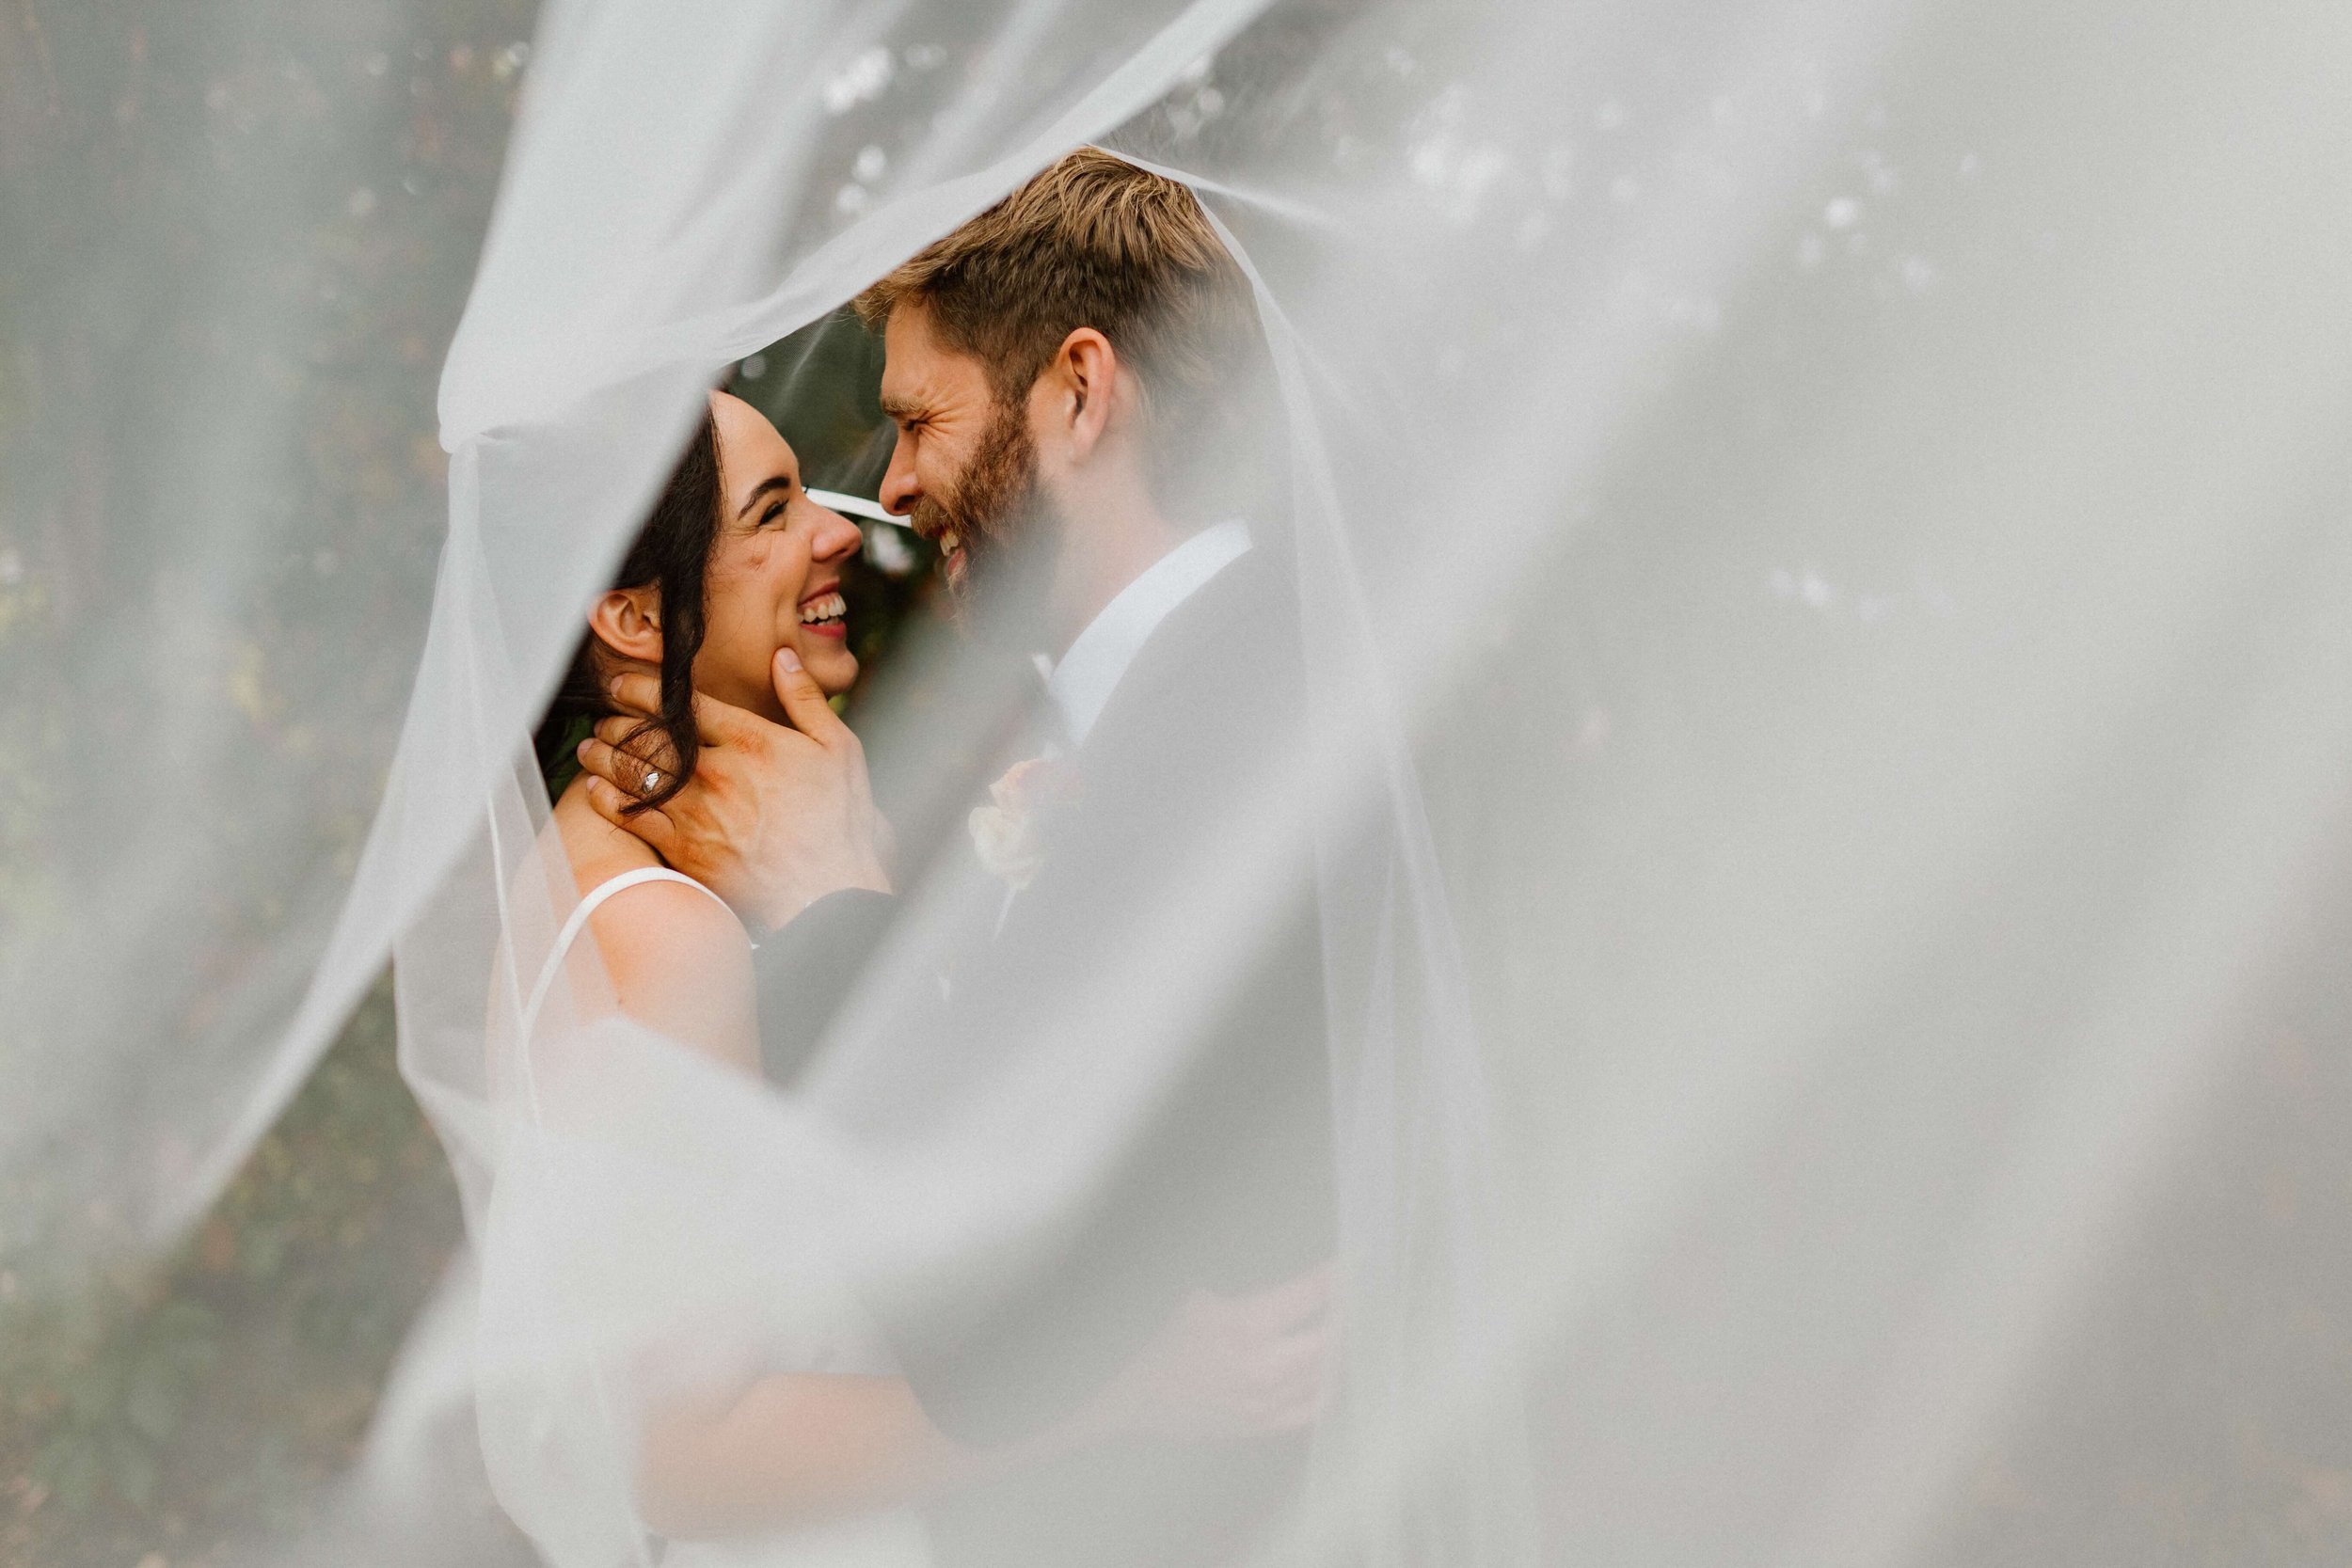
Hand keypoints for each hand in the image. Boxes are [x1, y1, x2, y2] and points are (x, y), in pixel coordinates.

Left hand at [576, 648, 891, 930]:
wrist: (827, 889)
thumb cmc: (838, 821)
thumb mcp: (838, 749)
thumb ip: (805, 699)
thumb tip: (782, 656)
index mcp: (751, 740)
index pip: (683, 702)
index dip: (643, 687)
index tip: (623, 683)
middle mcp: (716, 771)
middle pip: (648, 735)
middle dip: (617, 722)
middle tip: (604, 717)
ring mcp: (696, 811)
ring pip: (633, 773)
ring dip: (603, 755)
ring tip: (590, 747)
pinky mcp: (685, 848)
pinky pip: (633, 818)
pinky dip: (607, 800)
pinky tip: (595, 790)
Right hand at [1082, 1263, 1332, 1440]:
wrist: (1136, 1400)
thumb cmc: (1163, 1344)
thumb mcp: (1198, 1300)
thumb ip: (1250, 1293)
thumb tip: (1292, 1279)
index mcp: (1244, 1325)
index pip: (1312, 1294)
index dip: (1338, 1275)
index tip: (1354, 1261)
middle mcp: (1262, 1366)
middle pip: (1332, 1335)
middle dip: (1348, 1311)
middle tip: (1356, 1293)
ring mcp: (1266, 1401)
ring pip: (1329, 1372)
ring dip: (1343, 1346)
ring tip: (1350, 1325)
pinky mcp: (1265, 1426)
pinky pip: (1316, 1408)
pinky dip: (1332, 1385)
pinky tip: (1335, 1368)